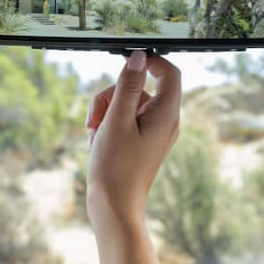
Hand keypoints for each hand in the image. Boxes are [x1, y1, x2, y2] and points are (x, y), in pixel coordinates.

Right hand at [85, 51, 180, 233]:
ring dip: (105, 112)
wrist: (114, 207)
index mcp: (165, 114)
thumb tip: (139, 57)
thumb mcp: (117, 120)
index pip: (169, 73)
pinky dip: (107, 127)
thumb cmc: (116, 167)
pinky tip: (96, 143)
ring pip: (126, 105)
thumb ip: (127, 85)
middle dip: (112, 95)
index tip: (127, 60)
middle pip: (139, 88)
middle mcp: (164, 122)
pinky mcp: (139, 143)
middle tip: (96, 117)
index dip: (150, 61)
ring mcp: (151, 134)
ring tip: (94, 134)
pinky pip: (123, 122)